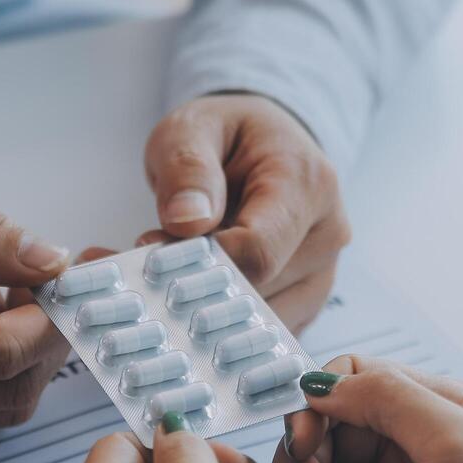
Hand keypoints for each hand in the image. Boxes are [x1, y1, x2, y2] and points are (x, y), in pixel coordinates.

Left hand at [140, 93, 350, 330]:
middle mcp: (326, 236)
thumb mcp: (194, 128)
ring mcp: (320, 276)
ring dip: (198, 314)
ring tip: (150, 284)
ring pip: (255, 324)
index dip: (200, 264)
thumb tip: (186, 221)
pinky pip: (257, 334)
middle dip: (193, 291)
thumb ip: (187, 169)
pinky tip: (176, 303)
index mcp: (307, 185)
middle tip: (137, 275)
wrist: (269, 149)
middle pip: (255, 291)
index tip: (151, 255)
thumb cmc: (231, 137)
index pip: (258, 250)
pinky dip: (213, 327)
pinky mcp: (305, 304)